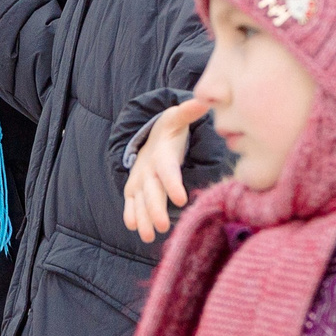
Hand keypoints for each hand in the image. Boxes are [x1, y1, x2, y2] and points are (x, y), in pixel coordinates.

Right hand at [123, 96, 210, 244]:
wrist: (148, 138)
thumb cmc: (170, 130)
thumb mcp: (178, 118)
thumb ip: (190, 111)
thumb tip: (205, 100)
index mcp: (162, 155)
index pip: (167, 171)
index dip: (172, 184)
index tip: (181, 199)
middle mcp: (147, 169)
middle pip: (151, 191)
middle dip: (155, 209)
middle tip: (162, 226)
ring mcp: (139, 180)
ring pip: (139, 201)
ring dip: (143, 218)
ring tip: (149, 236)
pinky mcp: (134, 188)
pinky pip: (130, 203)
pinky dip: (131, 215)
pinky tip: (134, 228)